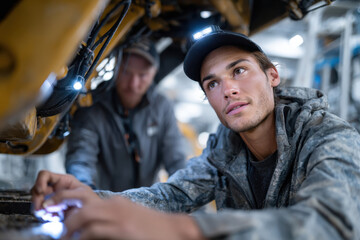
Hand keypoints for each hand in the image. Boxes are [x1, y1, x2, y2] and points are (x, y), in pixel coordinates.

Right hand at [31, 170, 97, 213]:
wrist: (94, 216)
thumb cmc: (92, 202)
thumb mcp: (81, 195)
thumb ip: (64, 196)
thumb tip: (47, 204)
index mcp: (63, 180)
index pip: (45, 175)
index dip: (40, 181)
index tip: (41, 191)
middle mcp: (56, 189)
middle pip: (37, 189)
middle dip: (37, 199)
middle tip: (41, 208)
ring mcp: (53, 200)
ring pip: (37, 202)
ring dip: (40, 209)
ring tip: (49, 214)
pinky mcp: (52, 211)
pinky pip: (42, 212)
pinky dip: (45, 216)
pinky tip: (54, 217)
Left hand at [62, 196, 205, 239]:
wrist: (173, 229)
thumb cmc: (152, 227)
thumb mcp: (129, 217)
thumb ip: (111, 218)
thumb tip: (89, 227)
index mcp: (115, 202)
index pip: (85, 198)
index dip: (68, 206)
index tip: (59, 216)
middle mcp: (114, 205)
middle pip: (80, 203)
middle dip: (63, 212)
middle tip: (55, 228)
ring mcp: (118, 216)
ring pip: (83, 216)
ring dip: (69, 228)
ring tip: (63, 238)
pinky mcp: (122, 229)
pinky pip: (93, 231)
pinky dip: (83, 237)